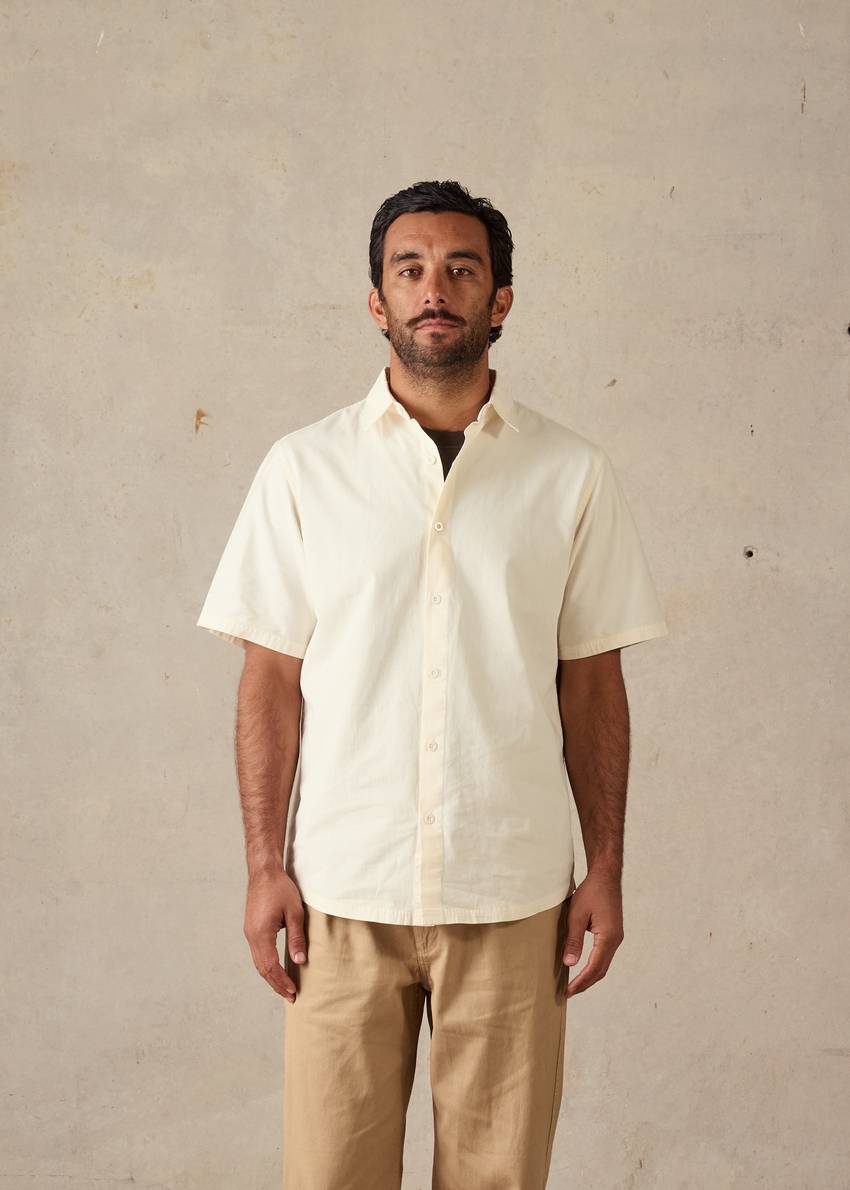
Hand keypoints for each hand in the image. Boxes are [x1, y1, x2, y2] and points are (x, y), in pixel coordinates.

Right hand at [244, 868, 307, 1002]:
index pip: (271, 966)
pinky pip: (258, 953)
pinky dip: (267, 965)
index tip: (293, 992)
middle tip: (290, 997)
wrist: (264, 872)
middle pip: (262, 968)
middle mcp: (252, 936)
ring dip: (270, 976)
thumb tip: (300, 961)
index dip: (282, 981)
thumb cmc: (280, 889)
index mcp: (261, 934)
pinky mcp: (252, 928)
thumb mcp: (294, 913)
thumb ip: (296, 938)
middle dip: (276, 984)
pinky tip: (276, 969)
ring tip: (284, 987)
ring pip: (258, 962)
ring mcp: (250, 932)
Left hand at [561, 871, 623, 998]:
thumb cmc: (592, 892)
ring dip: (590, 975)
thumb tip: (569, 963)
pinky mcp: (613, 933)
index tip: (568, 991)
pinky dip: (593, 965)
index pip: (594, 967)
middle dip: (585, 983)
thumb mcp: (577, 915)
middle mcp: (615, 940)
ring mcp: (616, 937)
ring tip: (574, 983)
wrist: (606, 876)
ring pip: (603, 964)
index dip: (581, 982)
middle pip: (601, 970)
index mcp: (607, 937)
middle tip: (568, 992)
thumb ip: (574, 939)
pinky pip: (604, 955)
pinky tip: (583, 966)